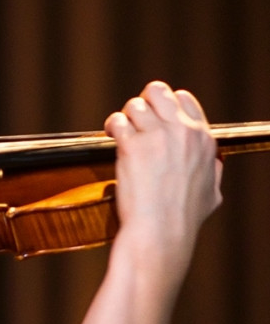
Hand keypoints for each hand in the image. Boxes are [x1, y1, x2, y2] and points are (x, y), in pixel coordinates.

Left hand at [104, 80, 222, 275]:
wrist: (161, 232)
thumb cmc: (183, 220)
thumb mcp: (212, 195)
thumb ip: (212, 174)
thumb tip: (213, 167)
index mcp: (202, 139)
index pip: (184, 100)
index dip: (165, 105)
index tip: (154, 117)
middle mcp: (182, 131)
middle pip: (158, 91)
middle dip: (143, 102)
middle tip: (134, 119)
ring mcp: (157, 136)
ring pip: (134, 105)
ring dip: (124, 117)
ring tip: (119, 130)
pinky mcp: (133, 146)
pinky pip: (117, 121)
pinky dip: (111, 126)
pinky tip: (110, 135)